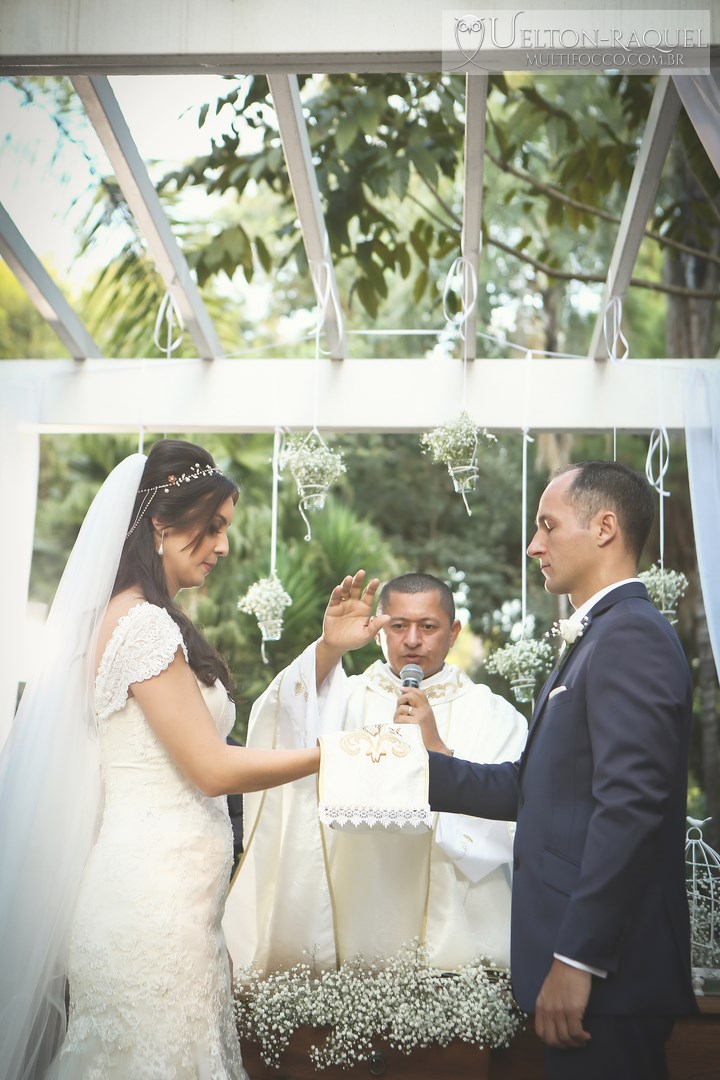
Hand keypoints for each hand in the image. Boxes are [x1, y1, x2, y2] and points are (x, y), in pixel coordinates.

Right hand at [316, 571, 389, 687]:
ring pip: (346, 591)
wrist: (337, 645)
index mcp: (364, 608)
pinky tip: (339, 588)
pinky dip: (337, 592)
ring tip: (349, 578)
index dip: (372, 588)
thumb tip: (388, 617)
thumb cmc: (354, 640)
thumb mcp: (367, 634)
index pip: (369, 595)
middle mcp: (354, 603)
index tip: (376, 580)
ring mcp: (343, 604)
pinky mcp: (332, 607)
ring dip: (347, 584)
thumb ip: (376, 625)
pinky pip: (335, 598)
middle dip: (359, 580)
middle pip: (357, 589)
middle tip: (362, 572)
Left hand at [393, 688, 447, 753]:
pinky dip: (398, 723)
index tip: (401, 688)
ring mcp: (421, 716)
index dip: (409, 688)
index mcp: (427, 709)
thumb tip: (403, 703)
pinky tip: (401, 729)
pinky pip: (400, 719)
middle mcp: (425, 710)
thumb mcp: (425, 720)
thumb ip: (418, 711)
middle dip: (400, 700)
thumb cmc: (426, 736)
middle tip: (398, 709)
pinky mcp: (415, 723)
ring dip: (396, 715)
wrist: (434, 749)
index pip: (419, 693)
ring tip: (399, 723)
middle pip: (410, 696)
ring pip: (401, 709)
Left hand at [534, 958, 591, 1048]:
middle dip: (563, 1045)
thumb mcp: (547, 992)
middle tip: (572, 1042)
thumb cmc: (561, 975)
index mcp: (540, 1006)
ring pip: (565, 1038)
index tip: (561, 1040)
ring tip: (582, 1039)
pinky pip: (576, 1032)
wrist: (571, 962)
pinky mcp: (573, 1010)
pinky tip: (586, 1035)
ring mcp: (560, 1011)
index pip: (540, 1032)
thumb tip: (553, 1022)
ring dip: (575, 1043)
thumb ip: (547, 1006)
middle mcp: (548, 1011)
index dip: (551, 1041)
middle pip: (552, 1040)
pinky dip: (582, 1038)